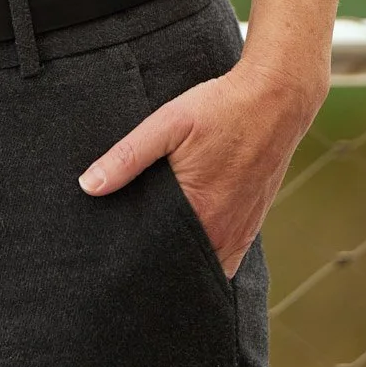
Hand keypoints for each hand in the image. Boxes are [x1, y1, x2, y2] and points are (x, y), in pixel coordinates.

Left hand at [77, 55, 322, 275]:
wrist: (276, 100)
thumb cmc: (221, 109)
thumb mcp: (168, 123)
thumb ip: (128, 156)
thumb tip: (89, 186)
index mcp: (199, 212)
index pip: (157, 256)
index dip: (135, 261)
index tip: (113, 260)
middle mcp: (223, 231)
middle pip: (181, 265)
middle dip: (155, 266)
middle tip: (127, 259)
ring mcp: (241, 231)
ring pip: (205, 265)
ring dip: (181, 262)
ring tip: (152, 254)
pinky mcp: (252, 223)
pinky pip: (226, 257)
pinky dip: (206, 256)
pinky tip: (185, 244)